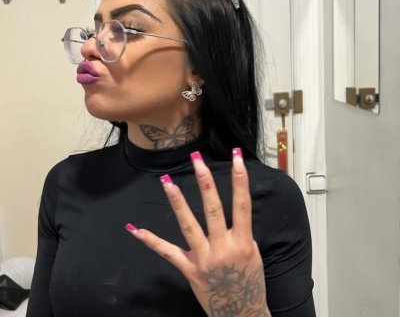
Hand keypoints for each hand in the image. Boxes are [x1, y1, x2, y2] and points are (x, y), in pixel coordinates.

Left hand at [125, 148, 270, 316]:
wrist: (241, 314)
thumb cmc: (249, 282)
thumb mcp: (253, 254)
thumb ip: (240, 233)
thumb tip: (229, 215)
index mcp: (242, 242)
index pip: (242, 204)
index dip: (240, 179)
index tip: (237, 157)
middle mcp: (222, 248)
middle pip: (213, 209)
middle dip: (205, 181)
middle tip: (197, 159)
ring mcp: (203, 259)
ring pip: (188, 225)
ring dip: (178, 202)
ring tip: (167, 181)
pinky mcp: (188, 270)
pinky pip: (168, 252)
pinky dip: (151, 241)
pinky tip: (136, 229)